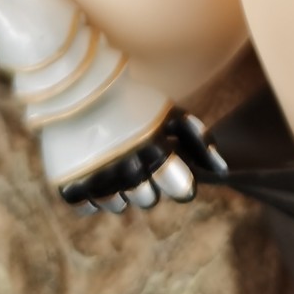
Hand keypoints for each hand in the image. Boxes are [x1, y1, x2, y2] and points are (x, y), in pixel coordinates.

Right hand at [59, 109, 226, 214]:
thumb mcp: (167, 111)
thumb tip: (223, 171)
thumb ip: (197, 140)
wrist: (73, 84)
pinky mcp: (70, 189)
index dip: (178, 180)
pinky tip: (90, 166)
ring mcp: (97, 182)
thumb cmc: (129, 98)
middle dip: (145, 181)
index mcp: (155, 150)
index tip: (170, 167)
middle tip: (133, 156)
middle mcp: (127, 170)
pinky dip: (91, 192)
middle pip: (149, 200)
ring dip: (118, 187)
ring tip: (110, 157)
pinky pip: (90, 208)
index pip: (182, 189)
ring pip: (119, 206)